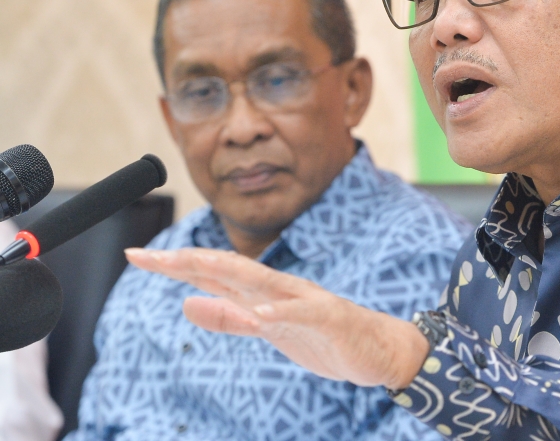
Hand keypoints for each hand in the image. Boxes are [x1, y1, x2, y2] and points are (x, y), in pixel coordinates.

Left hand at [125, 247, 429, 388]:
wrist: (377, 349)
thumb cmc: (322, 338)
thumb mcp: (267, 331)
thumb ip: (229, 317)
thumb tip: (185, 304)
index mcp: (262, 292)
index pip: (212, 273)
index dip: (175, 264)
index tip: (137, 256)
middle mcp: (279, 288)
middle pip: (228, 268)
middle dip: (188, 261)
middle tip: (148, 256)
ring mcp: (304, 300)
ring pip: (260, 281)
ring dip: (225, 272)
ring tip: (190, 266)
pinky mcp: (327, 317)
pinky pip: (301, 313)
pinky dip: (279, 310)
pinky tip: (259, 311)